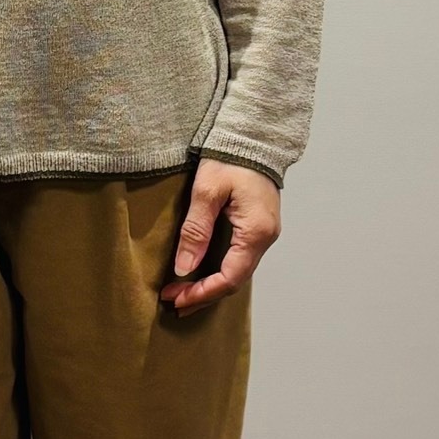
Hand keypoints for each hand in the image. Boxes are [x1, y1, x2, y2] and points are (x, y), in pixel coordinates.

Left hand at [160, 157, 280, 314]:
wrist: (252, 135)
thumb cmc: (229, 157)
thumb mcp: (206, 192)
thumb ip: (196, 230)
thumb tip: (184, 268)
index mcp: (255, 232)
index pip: (229, 278)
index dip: (202, 293)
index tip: (176, 299)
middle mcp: (265, 238)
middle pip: (234, 280)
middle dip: (203, 294)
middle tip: (174, 302)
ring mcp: (263, 233)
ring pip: (237, 271)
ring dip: (210, 283)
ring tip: (182, 293)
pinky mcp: (257, 226)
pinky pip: (238, 257)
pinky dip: (218, 269)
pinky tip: (201, 271)